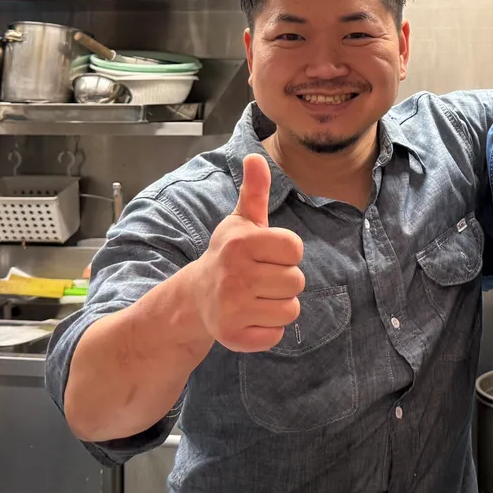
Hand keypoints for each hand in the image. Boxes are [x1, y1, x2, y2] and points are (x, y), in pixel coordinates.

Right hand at [194, 154, 305, 352]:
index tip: (267, 254)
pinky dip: (268, 329)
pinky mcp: (234, 337)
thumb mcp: (241, 221)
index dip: (286, 252)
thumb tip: (256, 156)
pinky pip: (277, 334)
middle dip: (283, 280)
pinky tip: (250, 316)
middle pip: (297, 281)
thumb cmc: (228, 255)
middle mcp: (234, 275)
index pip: (295, 249)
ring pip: (290, 309)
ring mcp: (233, 308)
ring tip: (256, 296)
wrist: (195, 297)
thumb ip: (255, 191)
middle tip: (259, 278)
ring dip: (278, 304)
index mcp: (241, 243)